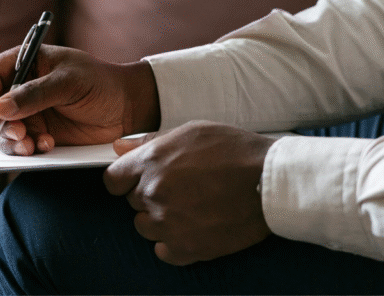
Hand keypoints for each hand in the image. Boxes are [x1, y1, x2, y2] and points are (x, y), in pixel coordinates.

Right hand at [0, 45, 159, 154]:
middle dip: (0, 126)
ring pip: (3, 132)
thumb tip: (0, 110)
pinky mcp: (39, 135)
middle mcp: (21, 89)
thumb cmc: (100, 83)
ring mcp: (28, 114)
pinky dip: (29, 150)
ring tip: (32, 145)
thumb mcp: (69, 82)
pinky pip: (21, 146)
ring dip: (12, 142)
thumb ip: (35, 94)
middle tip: (20, 135)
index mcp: (25, 63)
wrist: (127, 108)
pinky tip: (48, 146)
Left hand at [103, 121, 275, 264]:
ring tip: (190, 208)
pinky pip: (163, 251)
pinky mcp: (187, 248)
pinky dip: (174, 243)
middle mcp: (154, 193)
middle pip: (132, 202)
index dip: (124, 181)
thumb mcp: (190, 132)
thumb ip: (149, 141)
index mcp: (151, 162)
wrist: (271, 181)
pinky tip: (193, 228)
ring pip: (145, 227)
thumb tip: (119, 147)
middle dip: (150, 196)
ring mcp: (168, 223)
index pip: (112, 180)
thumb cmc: (234, 151)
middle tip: (181, 189)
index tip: (136, 182)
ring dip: (161, 220)